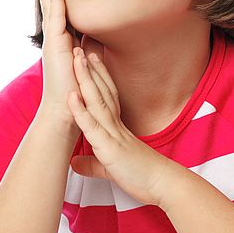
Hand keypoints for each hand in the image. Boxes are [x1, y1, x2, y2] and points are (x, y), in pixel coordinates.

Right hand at [32, 0, 103, 136]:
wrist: (66, 110)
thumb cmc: (75, 90)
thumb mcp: (82, 64)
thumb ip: (85, 49)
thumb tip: (92, 39)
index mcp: (62, 43)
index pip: (57, 15)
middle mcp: (55, 40)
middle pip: (48, 8)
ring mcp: (53, 42)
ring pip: (49, 9)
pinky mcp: (56, 46)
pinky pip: (57, 18)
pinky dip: (55, 1)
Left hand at [67, 47, 176, 206]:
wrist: (162, 185)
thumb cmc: (140, 176)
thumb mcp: (111, 168)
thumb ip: (92, 164)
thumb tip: (74, 164)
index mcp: (117, 127)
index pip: (107, 96)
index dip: (98, 76)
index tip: (90, 58)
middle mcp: (115, 125)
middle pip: (102, 91)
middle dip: (90, 69)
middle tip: (80, 47)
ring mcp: (112, 134)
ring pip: (97, 101)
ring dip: (85, 79)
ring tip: (76, 58)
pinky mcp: (109, 148)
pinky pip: (93, 126)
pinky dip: (81, 111)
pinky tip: (71, 95)